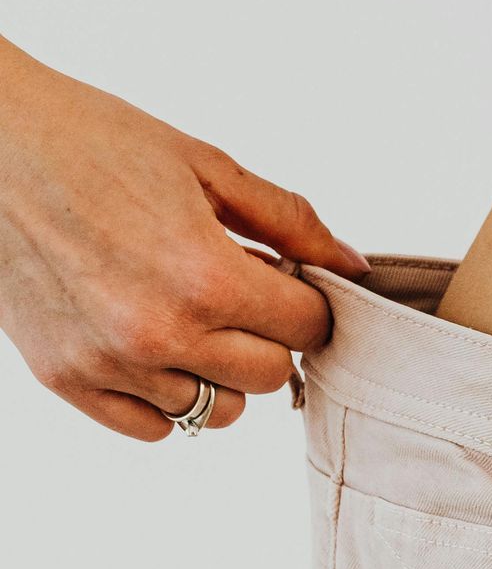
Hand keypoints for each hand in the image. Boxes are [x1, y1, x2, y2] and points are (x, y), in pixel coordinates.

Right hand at [0, 45, 368, 441]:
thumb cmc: (95, 141)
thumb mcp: (207, 166)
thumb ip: (288, 221)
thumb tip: (350, 265)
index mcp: (203, 276)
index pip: (307, 327)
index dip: (307, 300)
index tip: (285, 279)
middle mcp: (158, 333)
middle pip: (268, 376)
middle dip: (267, 335)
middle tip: (236, 292)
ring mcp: (109, 364)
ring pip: (215, 411)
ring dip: (218, 370)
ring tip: (189, 314)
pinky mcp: (65, 379)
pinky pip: (151, 427)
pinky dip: (165, 396)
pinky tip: (153, 344)